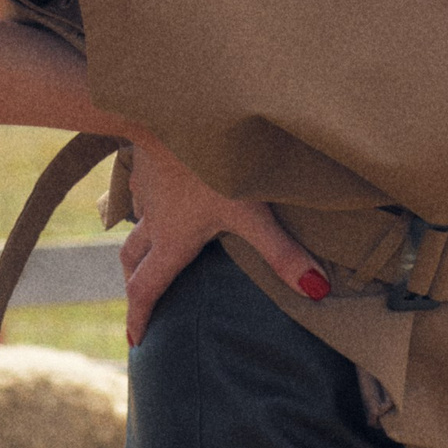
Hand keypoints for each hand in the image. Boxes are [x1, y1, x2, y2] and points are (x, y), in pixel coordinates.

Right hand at [115, 132, 330, 344]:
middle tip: (139, 301)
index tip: (136, 341)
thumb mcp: (252, 210)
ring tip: (152, 249)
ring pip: (135, 223)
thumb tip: (316, 291)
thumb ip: (282, 252)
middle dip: (134, 284)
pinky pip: (142, 189)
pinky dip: (148, 203)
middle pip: (131, 260)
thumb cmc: (212, 162)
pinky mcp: (148, 158)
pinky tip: (164, 191)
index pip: (147, 288)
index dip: (140, 317)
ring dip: (139, 242)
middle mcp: (153, 218)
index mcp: (171, 239)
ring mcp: (147, 187)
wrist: (177, 106)